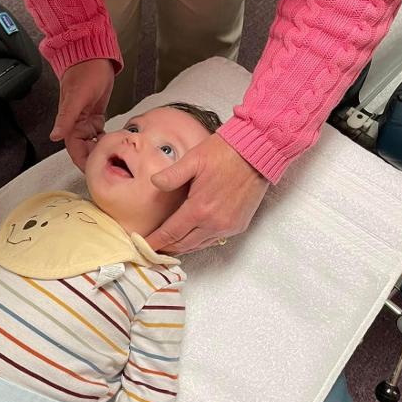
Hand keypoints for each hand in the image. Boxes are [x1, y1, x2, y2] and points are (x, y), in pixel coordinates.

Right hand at [50, 59, 114, 170]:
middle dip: (95, 161)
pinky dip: (106, 140)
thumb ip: (66, 118)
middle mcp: (77, 124)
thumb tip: (55, 136)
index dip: (84, 162)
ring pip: (92, 144)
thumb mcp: (77, 97)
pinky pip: (99, 134)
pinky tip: (115, 144)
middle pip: (84, 150)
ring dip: (101, 151)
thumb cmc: (84, 72)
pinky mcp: (96, 115)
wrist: (93, 56)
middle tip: (111, 169)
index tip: (94, 173)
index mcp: (70, 122)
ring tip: (115, 159)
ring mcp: (86, 120)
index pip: (75, 150)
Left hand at [145, 134, 268, 253]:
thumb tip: (154, 182)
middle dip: (167, 248)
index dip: (155, 242)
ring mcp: (228, 226)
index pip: (171, 233)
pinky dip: (199, 242)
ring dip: (183, 247)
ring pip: (199, 245)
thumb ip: (172, 175)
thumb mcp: (194, 159)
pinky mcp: (238, 225)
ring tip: (168, 246)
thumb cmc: (224, 152)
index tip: (143, 247)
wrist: (257, 152)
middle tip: (152, 249)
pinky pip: (213, 240)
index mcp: (199, 208)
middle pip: (184, 244)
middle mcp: (214, 223)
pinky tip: (191, 237)